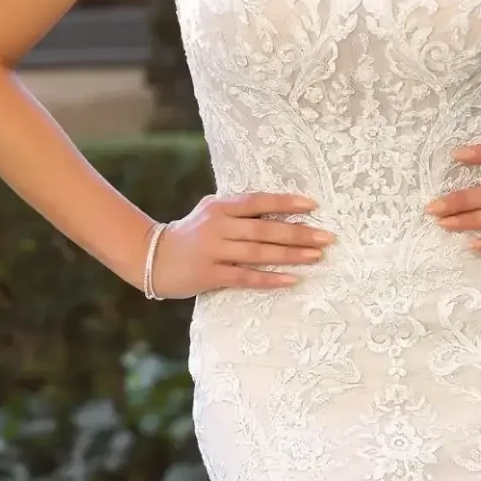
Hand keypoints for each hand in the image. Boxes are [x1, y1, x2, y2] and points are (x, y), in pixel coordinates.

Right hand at [150, 192, 334, 293]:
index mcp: (220, 207)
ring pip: (259, 253)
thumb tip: (277, 209)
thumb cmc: (190, 235)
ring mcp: (214, 251)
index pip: (258, 201)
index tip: (313, 205)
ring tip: (317, 256)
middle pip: (265, 229)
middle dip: (299, 233)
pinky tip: (291, 279)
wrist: (152, 258)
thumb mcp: (210, 214)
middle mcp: (218, 226)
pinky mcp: (210, 275)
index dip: (285, 203)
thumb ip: (238, 211)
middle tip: (327, 237)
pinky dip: (270, 278)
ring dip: (291, 255)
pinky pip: (246, 277)